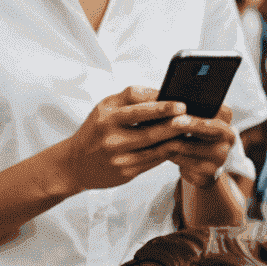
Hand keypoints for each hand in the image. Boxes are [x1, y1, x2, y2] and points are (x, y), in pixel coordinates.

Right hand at [53, 87, 236, 194]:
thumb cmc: (97, 131)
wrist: (74, 164)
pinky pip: (154, 160)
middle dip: (174, 123)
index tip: (181, 103)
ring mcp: (118, 156)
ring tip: (192, 131)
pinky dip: (169, 151)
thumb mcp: (105, 110)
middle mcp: (110, 135)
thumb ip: (130, 100)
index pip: (136, 104)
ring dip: (177, 138)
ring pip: (156, 146)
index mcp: (105, 115)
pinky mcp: (126, 171)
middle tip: (192, 117)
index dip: (161, 104)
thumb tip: (164, 94)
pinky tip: (181, 145)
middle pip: (150, 128)